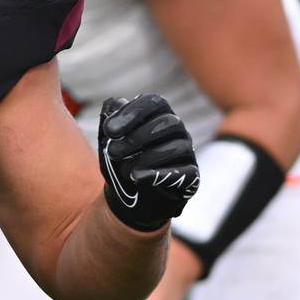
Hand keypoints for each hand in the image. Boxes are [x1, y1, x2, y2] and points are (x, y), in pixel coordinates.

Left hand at [98, 94, 198, 231]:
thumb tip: (114, 103)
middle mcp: (177, 131)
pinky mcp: (191, 177)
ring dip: (146, 158)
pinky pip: (185, 173)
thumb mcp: (108, 141)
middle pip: (168, 122)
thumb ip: (109, 119)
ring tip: (124, 170)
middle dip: (137, 137)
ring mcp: (187, 153)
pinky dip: (160, 174)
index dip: (132, 112)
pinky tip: (138, 177)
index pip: (154, 102)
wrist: (128, 197)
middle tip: (113, 152)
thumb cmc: (120, 161)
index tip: (109, 130)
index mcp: (158, 115)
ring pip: (177, 147)